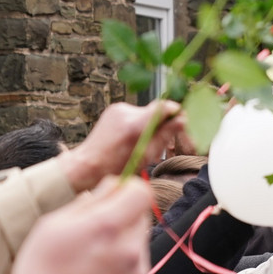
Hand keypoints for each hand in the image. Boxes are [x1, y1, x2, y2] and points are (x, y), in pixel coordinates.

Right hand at [1, 177, 152, 273]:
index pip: (142, 192)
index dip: (130, 189)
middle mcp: (130, 251)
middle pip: (142, 218)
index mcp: (106, 227)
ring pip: (139, 245)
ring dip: (123, 245)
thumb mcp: (52, 226)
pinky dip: (124, 271)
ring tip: (90, 263)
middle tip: (93, 234)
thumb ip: (90, 201)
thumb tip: (115, 184)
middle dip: (122, 218)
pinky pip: (139, 271)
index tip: (117, 195)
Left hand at [63, 101, 189, 190]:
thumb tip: (183, 120)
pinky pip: (136, 114)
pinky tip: (136, 139)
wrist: (88, 165)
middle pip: (157, 112)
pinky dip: (141, 125)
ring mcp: (119, 108)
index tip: (184, 124)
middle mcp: (126, 111)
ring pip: (147, 114)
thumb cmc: (116, 166)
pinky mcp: (115, 109)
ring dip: (152, 126)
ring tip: (148, 145)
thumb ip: (165, 134)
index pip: (165, 107)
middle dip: (165, 125)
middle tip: (167, 143)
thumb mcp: (146, 154)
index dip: (178, 114)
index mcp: (135, 124)